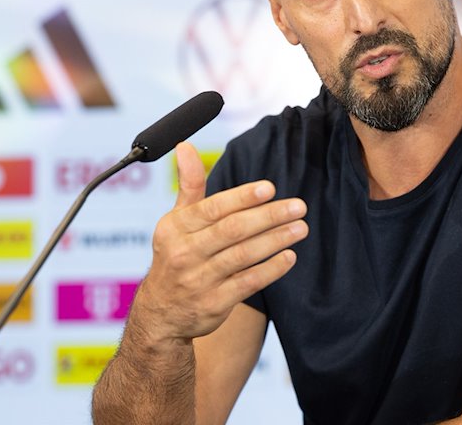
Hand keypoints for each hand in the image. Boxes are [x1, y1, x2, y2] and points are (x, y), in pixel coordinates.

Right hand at [132, 142, 306, 344]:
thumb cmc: (176, 256)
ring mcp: (199, 280)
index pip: (213, 208)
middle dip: (268, 217)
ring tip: (301, 228)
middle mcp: (185, 252)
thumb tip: (185, 146)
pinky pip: (248, 283)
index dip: (242, 198)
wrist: (161, 314)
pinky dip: (270, 269)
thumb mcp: (175, 221)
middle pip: (232, 230)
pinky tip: (289, 256)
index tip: (270, 188)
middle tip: (298, 206)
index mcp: (176, 227)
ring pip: (243, 255)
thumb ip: (189, 185)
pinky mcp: (214, 303)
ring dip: (275, 240)